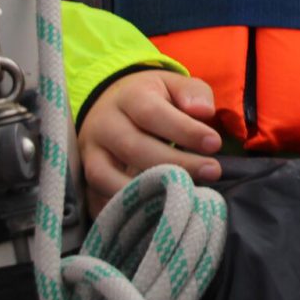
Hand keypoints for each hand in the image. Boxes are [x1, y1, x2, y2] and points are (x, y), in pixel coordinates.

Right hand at [77, 70, 221, 217]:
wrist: (111, 105)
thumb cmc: (154, 98)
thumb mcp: (175, 85)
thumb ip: (193, 94)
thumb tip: (204, 112)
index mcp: (128, 97)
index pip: (152, 114)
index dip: (184, 130)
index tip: (215, 144)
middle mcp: (103, 125)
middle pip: (134, 148)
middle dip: (175, 163)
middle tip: (211, 171)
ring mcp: (90, 154)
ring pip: (107, 176)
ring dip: (145, 190)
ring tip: (182, 195)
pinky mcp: (84, 179)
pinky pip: (94, 199)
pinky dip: (119, 209)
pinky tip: (152, 214)